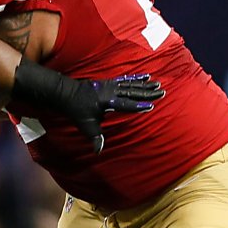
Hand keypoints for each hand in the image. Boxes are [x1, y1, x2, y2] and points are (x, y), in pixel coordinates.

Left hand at [14, 62, 165, 151]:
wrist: (66, 93)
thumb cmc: (77, 110)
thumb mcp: (86, 125)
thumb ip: (95, 137)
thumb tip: (98, 151)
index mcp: (107, 101)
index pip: (127, 104)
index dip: (139, 106)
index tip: (152, 106)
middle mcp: (111, 91)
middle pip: (133, 91)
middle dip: (148, 92)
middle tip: (162, 91)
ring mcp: (110, 85)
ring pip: (131, 84)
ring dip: (145, 84)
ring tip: (158, 83)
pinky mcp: (109, 82)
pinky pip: (126, 79)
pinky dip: (136, 78)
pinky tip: (145, 76)